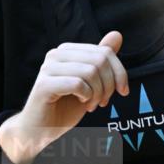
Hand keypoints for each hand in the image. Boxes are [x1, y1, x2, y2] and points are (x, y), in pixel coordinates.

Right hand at [0, 31, 128, 163]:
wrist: (41, 129)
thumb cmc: (66, 106)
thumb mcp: (92, 81)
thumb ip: (102, 59)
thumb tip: (117, 34)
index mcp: (67, 51)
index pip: (105, 52)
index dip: (120, 73)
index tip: (122, 91)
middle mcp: (56, 54)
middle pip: (100, 61)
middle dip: (109, 85)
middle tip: (103, 101)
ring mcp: (48, 68)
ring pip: (91, 72)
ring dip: (97, 93)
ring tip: (92, 104)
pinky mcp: (44, 84)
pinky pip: (78, 84)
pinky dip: (86, 96)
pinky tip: (82, 103)